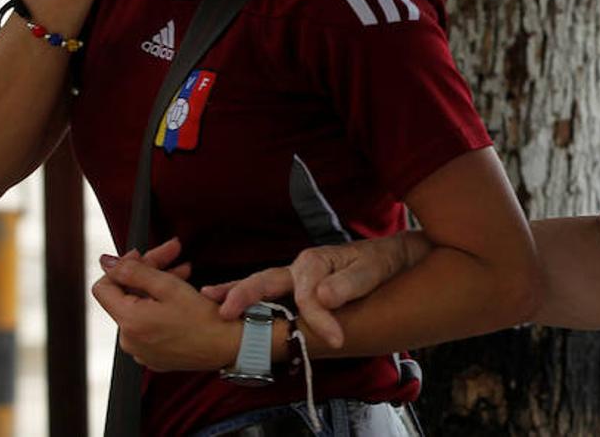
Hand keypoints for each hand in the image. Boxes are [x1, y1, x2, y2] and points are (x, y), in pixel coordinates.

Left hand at [92, 253, 237, 371]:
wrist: (228, 347)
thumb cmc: (204, 319)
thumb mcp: (169, 286)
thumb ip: (134, 271)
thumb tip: (108, 262)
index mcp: (129, 322)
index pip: (103, 287)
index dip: (120, 266)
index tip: (142, 255)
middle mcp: (128, 340)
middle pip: (125, 295)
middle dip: (147, 271)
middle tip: (172, 253)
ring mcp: (140, 350)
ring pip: (139, 308)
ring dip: (157, 287)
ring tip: (184, 272)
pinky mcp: (153, 355)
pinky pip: (148, 325)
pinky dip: (161, 307)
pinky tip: (181, 295)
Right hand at [201, 232, 432, 348]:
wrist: (390, 259)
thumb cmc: (381, 263)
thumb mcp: (372, 270)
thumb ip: (348, 283)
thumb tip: (321, 295)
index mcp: (315, 262)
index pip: (307, 297)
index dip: (319, 320)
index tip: (337, 340)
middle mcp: (299, 268)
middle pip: (266, 281)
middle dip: (245, 295)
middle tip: (224, 311)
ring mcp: (295, 278)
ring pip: (261, 287)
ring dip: (235, 295)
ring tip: (208, 300)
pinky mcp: (296, 289)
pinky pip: (269, 296)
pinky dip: (247, 299)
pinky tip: (224, 303)